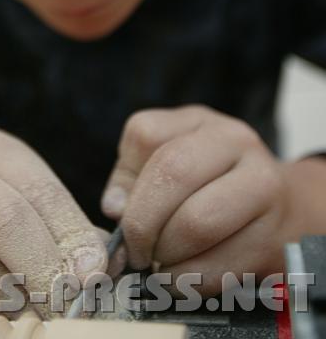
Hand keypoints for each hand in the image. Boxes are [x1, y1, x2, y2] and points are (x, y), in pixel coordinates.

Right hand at [0, 128, 106, 316]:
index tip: (91, 274)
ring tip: (27, 310)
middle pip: (0, 216)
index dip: (69, 235)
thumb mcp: (30, 203)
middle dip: (40, 267)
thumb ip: (67, 230)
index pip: (37, 189)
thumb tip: (101, 266)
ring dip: (1, 292)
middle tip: (62, 301)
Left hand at [101, 106, 294, 295]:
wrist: (287, 208)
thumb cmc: (214, 186)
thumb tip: (114, 206)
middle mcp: (235, 141)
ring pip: (197, 222)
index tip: (120, 213)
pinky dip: (188, 280)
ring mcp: (262, 185)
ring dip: (165, 255)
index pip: (146, 134)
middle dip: (142, 222)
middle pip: (173, 172)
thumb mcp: (173, 162)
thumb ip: (134, 177)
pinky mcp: (274, 235)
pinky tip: (181, 277)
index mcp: (199, 121)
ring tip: (159, 264)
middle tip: (134, 250)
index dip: (125, 180)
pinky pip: (219, 265)